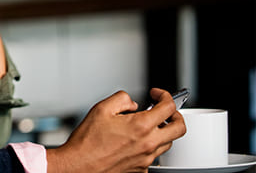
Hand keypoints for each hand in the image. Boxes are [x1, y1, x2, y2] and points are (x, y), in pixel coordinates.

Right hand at [47, 88, 185, 172]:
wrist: (80, 165)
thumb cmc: (87, 142)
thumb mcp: (101, 109)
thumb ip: (121, 99)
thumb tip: (132, 102)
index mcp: (140, 126)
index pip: (168, 107)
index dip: (165, 96)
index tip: (157, 94)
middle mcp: (148, 143)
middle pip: (179, 128)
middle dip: (176, 115)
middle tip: (166, 110)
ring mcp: (146, 158)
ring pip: (168, 143)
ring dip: (163, 131)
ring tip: (149, 125)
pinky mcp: (141, 169)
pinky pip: (154, 156)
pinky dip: (150, 145)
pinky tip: (137, 141)